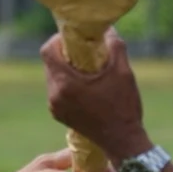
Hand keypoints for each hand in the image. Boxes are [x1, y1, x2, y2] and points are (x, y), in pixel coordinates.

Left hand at [40, 30, 150, 160]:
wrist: (123, 142)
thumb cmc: (124, 107)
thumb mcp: (123, 72)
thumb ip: (115, 45)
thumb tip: (108, 29)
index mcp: (65, 83)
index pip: (47, 50)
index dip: (59, 39)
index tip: (75, 38)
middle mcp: (54, 95)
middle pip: (50, 63)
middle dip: (65, 54)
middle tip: (85, 51)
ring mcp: (55, 107)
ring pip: (53, 77)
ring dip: (66, 69)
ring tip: (87, 69)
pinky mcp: (59, 115)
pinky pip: (57, 91)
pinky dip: (67, 84)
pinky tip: (86, 85)